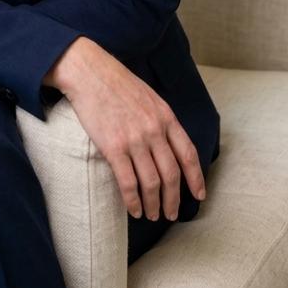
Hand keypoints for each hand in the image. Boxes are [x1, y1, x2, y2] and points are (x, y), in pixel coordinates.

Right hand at [43, 37, 204, 221]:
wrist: (88, 72)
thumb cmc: (116, 82)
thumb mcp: (148, 96)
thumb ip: (160, 119)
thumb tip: (168, 144)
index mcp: (165, 116)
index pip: (188, 153)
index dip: (196, 178)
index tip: (199, 195)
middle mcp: (154, 129)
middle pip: (171, 174)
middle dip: (173, 199)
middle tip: (171, 213)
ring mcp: (135, 140)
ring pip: (152, 183)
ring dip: (154, 205)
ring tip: (152, 215)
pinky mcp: (114, 147)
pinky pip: (128, 183)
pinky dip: (133, 201)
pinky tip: (134, 210)